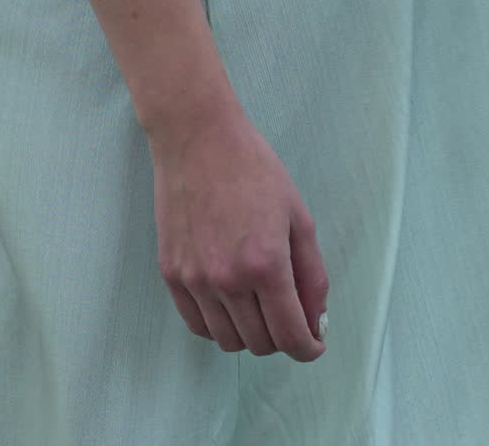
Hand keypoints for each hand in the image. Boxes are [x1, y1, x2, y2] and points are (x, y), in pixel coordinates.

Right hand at [150, 106, 328, 361]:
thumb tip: (316, 319)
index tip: (314, 345)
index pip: (290, 336)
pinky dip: (218, 326)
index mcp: (266, 265)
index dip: (308, 349)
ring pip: (228, 340)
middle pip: (260, 343)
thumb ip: (312, 274)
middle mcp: (228, 280)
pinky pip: (197, 324)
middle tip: (290, 318)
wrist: (197, 139)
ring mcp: (195, 279)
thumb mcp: (299, 218)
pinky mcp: (172, 274)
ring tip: (261, 310)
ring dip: (251, 335)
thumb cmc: (254, 170)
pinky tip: (232, 306)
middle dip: (283, 339)